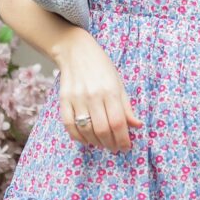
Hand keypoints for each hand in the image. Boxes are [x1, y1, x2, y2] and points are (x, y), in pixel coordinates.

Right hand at [52, 29, 142, 151]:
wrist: (75, 51)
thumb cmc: (101, 67)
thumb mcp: (119, 83)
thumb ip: (126, 107)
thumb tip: (137, 126)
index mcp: (110, 91)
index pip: (118, 123)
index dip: (123, 139)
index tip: (126, 147)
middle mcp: (93, 96)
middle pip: (102, 130)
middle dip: (111, 144)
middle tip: (115, 148)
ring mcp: (76, 99)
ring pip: (86, 131)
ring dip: (96, 143)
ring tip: (102, 144)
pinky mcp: (63, 100)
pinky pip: (69, 126)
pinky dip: (78, 137)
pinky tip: (86, 139)